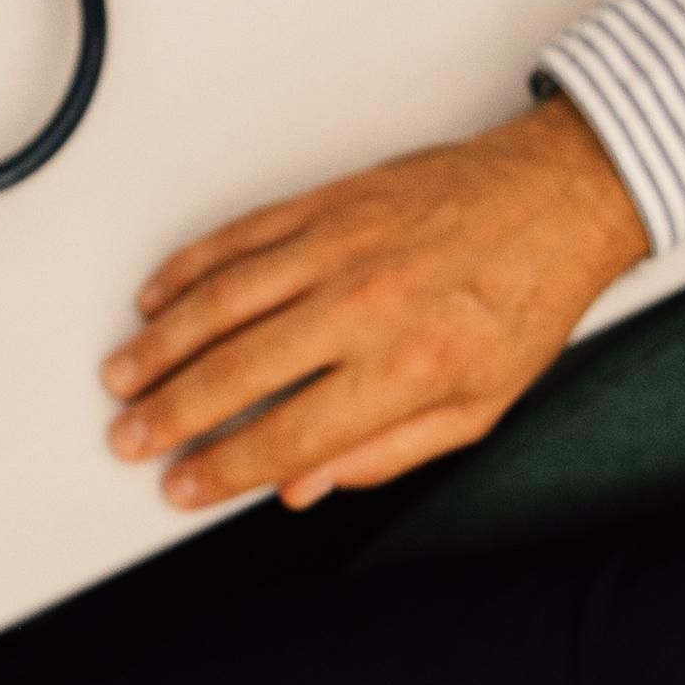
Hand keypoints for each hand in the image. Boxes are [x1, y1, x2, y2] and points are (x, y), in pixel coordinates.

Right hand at [103, 95, 652, 511]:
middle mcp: (365, 307)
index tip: (183, 486)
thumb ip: (387, 455)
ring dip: (161, 345)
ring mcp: (339, 248)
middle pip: (236, 373)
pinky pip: (238, 238)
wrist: (560, 197)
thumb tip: (306, 485)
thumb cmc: (526, 298)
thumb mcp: (479, 408)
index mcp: (406, 370)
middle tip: (130, 437)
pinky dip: (189, 269)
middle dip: (169, 415)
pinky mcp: (328, 203)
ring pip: (221, 302)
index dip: (222, 470)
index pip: (285, 437)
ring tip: (124, 376)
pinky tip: (160, 297)